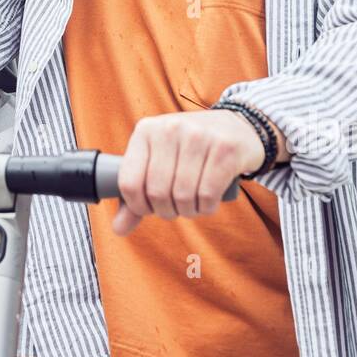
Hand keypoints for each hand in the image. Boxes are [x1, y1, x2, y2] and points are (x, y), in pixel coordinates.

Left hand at [113, 109, 269, 235]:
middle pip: (157, 192)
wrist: (237, 128)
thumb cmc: (191, 150)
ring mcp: (198, 136)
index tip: (149, 209)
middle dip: (166, 211)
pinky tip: (208, 202)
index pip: (128, 181)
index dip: (137, 206)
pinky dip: (206, 208)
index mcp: (146, 130)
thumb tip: (119, 228)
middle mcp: (170, 129)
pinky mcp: (225, 149)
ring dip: (188, 211)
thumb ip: (137, 192)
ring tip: (193, 205)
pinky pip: (207, 194)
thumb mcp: (159, 161)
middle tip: (175, 208)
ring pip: (183, 196)